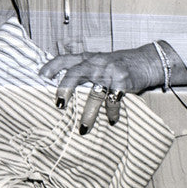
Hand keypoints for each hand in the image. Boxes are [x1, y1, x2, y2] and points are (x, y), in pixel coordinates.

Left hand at [38, 43, 166, 134]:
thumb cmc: (117, 64)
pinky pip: (114, 100)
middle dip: (65, 88)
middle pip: (76, 73)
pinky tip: (112, 120)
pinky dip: (112, 112)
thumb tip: (61, 87)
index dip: (52, 66)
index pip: (65, 59)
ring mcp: (110, 72)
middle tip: (58, 104)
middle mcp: (96, 63)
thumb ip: (82, 69)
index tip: (41, 76)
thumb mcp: (97, 62)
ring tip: (83, 129)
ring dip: (88, 112)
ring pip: (95, 93)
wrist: (145, 61)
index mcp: (87, 58)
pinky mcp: (123, 82)